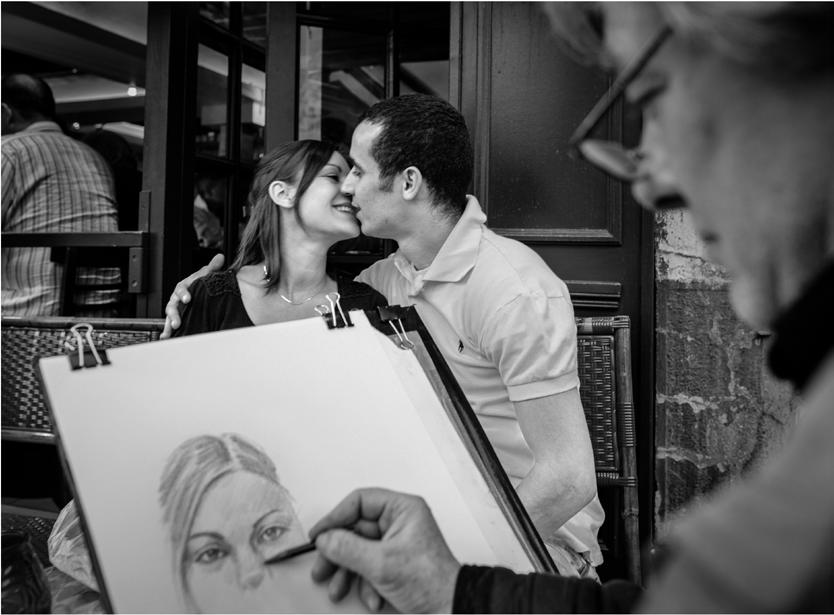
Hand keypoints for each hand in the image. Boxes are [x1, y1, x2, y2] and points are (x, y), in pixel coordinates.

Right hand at [160, 253, 224, 338]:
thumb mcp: (205, 276)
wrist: (198, 293)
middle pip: (172, 305)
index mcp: (183, 288)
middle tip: (177, 321)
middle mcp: (176, 299)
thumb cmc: (199, 285)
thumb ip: (212, 268)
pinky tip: (166, 337)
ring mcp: (175, 309)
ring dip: (170, 324)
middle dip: (174, 314)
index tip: (188, 299)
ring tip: (173, 329)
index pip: (181, 289)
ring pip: (170, 316)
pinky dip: (167, 331)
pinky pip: (169, 325)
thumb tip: (219, 258)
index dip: (184, 294)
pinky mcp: (175, 319)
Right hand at [309, 488, 460, 613]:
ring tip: (338, 589)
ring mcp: (396, 543)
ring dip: (348, 573)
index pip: (360, 502)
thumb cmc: (430, 582)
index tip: (318, 535)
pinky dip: (365, 584)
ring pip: (359, 551)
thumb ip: (347, 548)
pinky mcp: (395, 563)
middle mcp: (399, 522)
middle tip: (322, 568)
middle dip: (338, 554)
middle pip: (355, 529)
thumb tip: (325, 538)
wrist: (450, 610)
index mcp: (402, 509)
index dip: (335, 517)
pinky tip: (372, 598)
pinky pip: (369, 567)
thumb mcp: (381, 563)